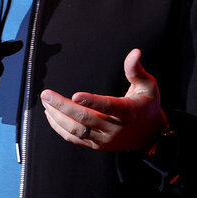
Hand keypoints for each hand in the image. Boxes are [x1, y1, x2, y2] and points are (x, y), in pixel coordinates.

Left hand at [40, 48, 167, 150]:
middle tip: (46, 94)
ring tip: (46, 102)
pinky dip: (60, 128)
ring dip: (58, 117)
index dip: (91, 101)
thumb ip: (136, 70)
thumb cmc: (147, 104)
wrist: (150, 134)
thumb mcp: (148, 85)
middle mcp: (114, 128)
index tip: (75, 95)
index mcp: (128, 112)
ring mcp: (104, 139)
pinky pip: (75, 139)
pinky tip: (50, 115)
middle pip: (85, 119)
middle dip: (63, 106)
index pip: (108, 107)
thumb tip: (135, 52)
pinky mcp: (96, 145)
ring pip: (76, 131)